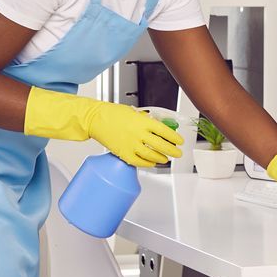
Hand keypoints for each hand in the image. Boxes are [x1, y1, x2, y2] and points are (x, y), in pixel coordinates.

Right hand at [25, 88, 183, 166]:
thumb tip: (159, 128)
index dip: (175, 137)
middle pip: (161, 145)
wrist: (96, 119)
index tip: (180, 141)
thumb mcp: (134, 112)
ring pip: (152, 155)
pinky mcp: (123, 153)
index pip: (165, 131)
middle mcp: (139, 134)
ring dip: (161, 158)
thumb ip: (147, 121)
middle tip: (178, 153)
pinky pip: (139, 162)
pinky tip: (152, 162)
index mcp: (143, 121)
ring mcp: (131, 144)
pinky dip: (148, 163)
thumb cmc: (113, 113)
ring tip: (166, 158)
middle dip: (172, 151)